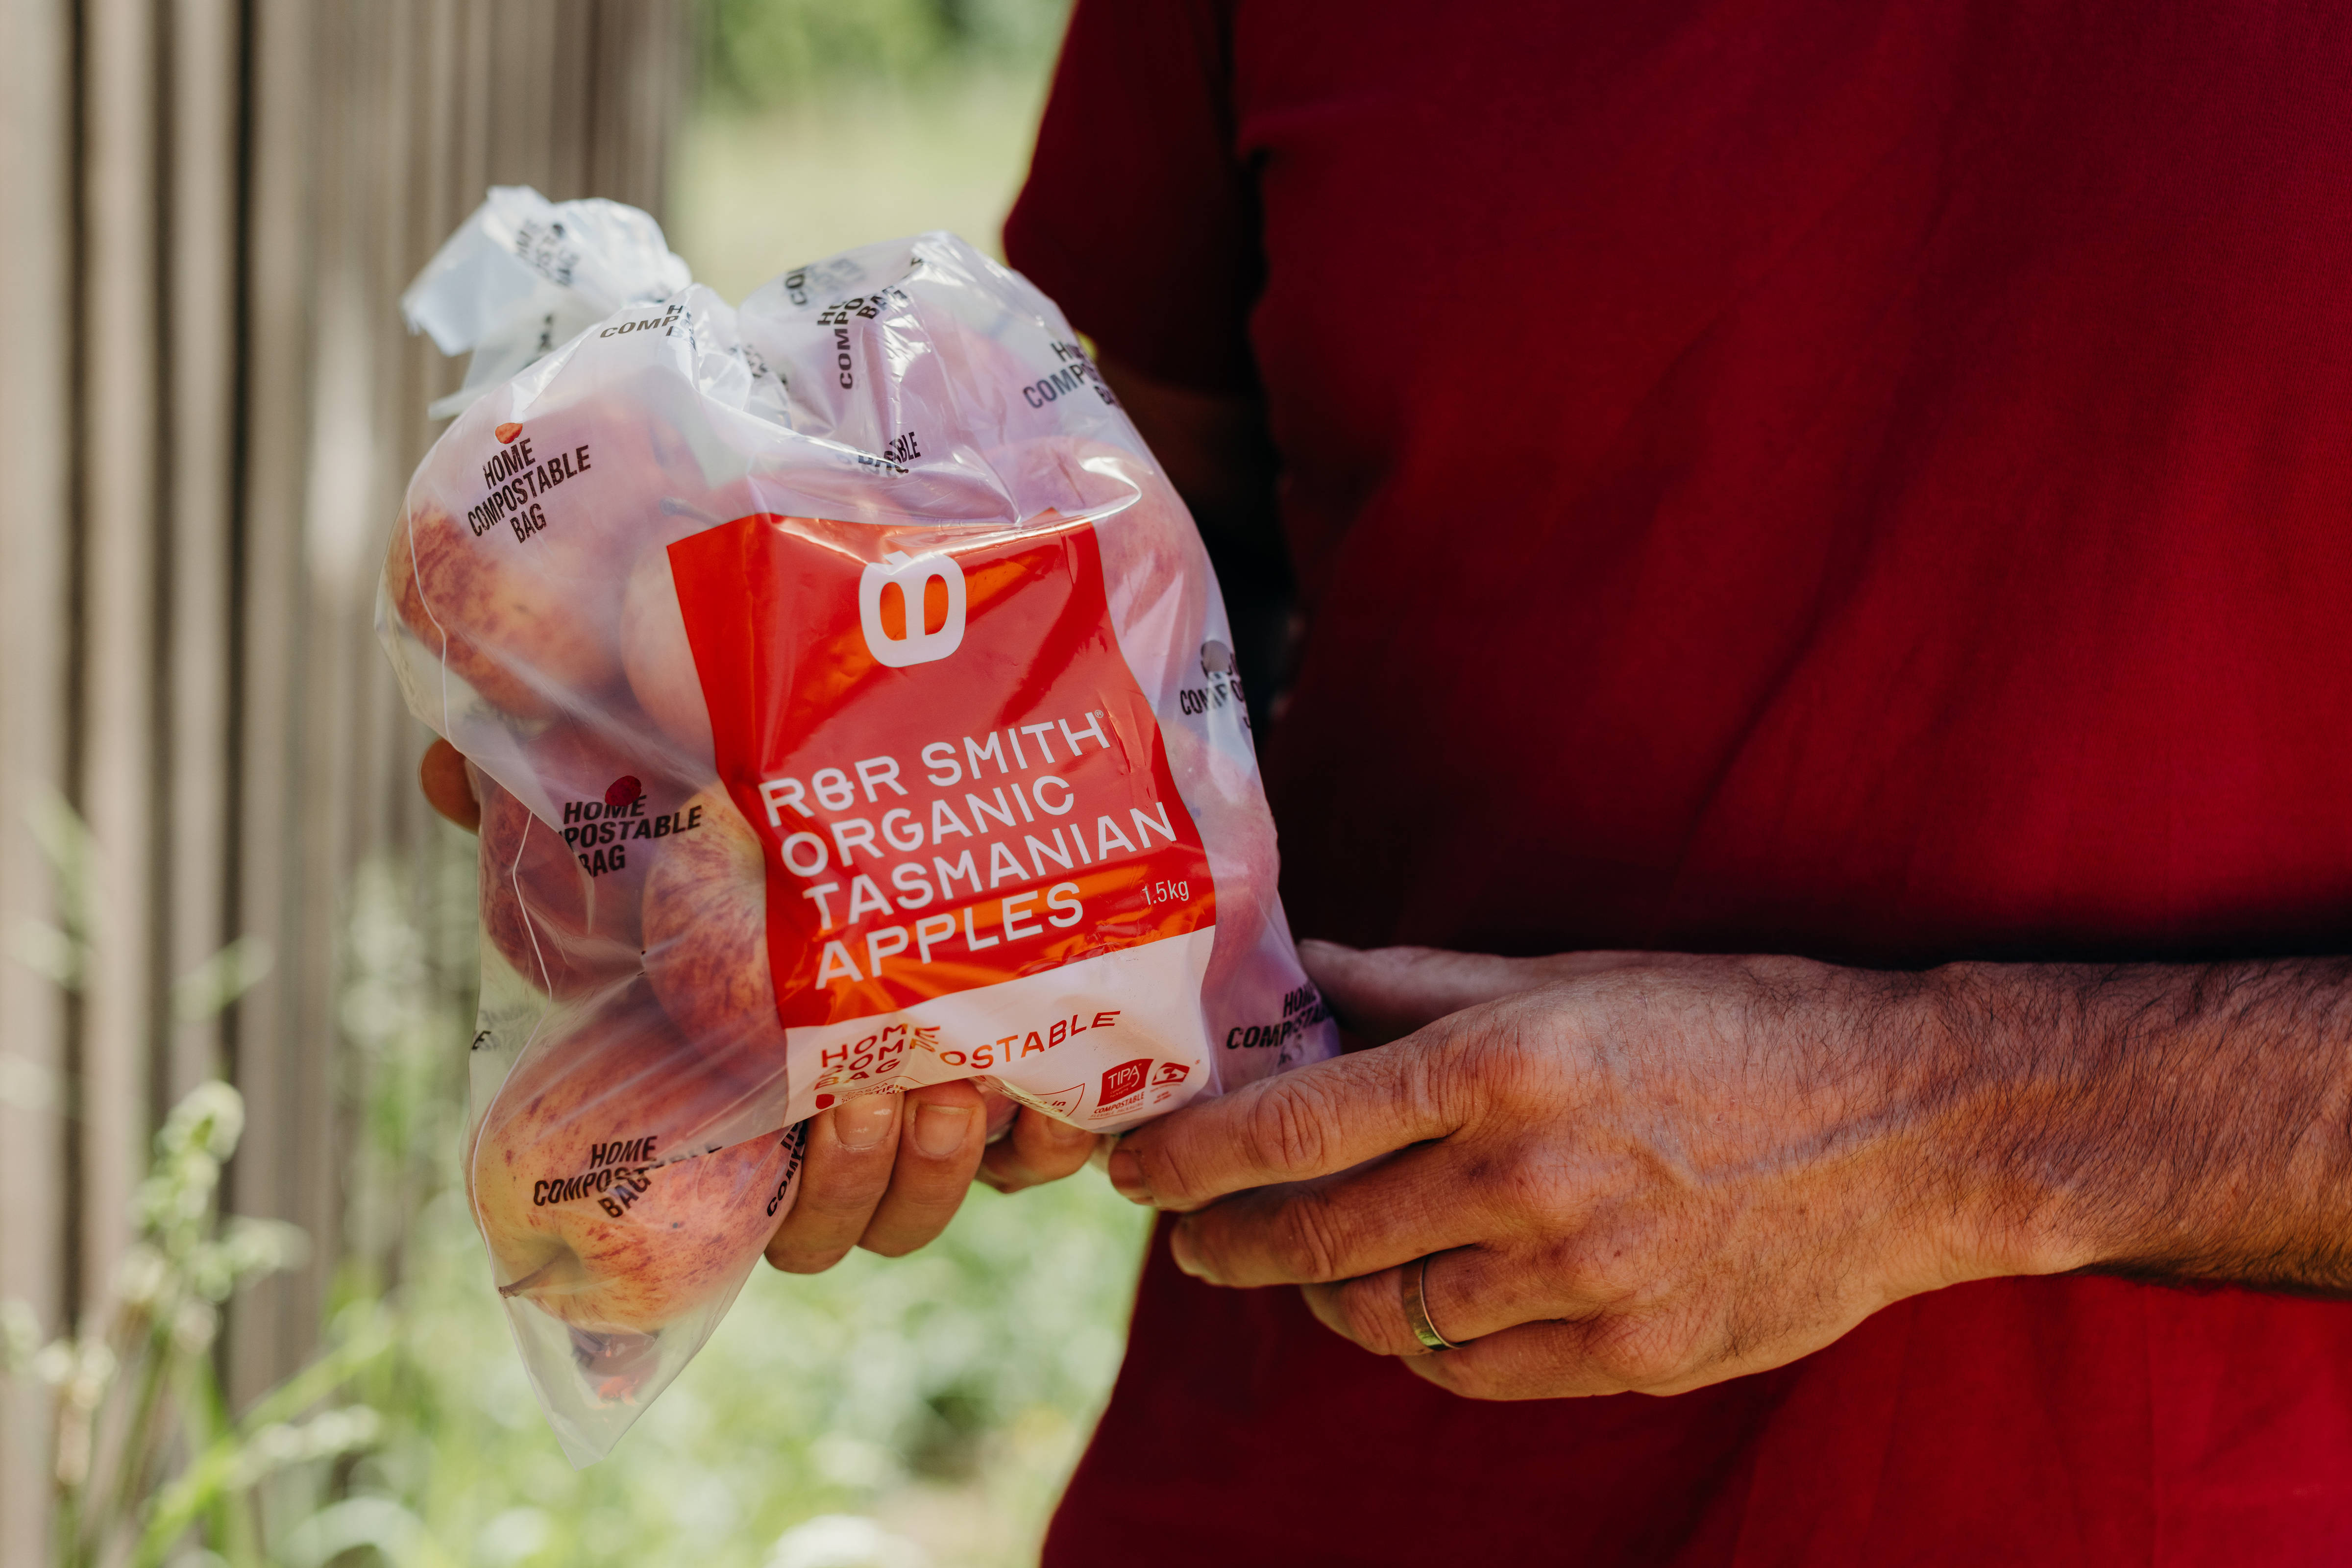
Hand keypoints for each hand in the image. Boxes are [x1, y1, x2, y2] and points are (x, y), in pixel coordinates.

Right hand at [418, 738, 1099, 1271]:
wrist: (882, 760)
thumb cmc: (735, 810)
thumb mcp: (642, 798)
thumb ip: (545, 794)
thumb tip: (442, 777)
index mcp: (746, 1108)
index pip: (769, 1216)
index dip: (796, 1200)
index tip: (797, 1121)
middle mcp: (829, 1124)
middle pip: (851, 1228)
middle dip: (865, 1185)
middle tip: (871, 1099)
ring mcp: (924, 1110)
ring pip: (934, 1203)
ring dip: (943, 1170)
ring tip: (946, 1085)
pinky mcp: (1015, 1076)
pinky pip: (1040, 1155)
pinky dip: (1053, 1141)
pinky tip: (1061, 1097)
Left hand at [1107, 940, 2066, 1398]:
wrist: (1911, 1130)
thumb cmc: (1736, 1026)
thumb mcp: (1578, 975)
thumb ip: (1423, 983)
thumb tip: (1305, 972)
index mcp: (1502, 1068)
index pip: (1293, 1128)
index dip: (1191, 1158)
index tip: (1135, 1169)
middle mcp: (1527, 1181)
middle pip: (1315, 1237)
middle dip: (1227, 1243)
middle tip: (1192, 1236)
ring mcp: (1581, 1281)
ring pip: (1383, 1315)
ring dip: (1323, 1294)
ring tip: (1306, 1265)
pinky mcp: (1629, 1355)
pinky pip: (1470, 1371)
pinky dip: (1419, 1344)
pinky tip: (1411, 1309)